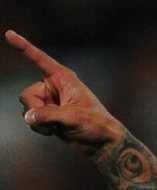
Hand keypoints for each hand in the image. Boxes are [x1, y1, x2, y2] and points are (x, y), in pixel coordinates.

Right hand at [6, 30, 122, 157]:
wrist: (102, 142)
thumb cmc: (95, 124)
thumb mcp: (72, 117)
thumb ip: (47, 115)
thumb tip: (28, 117)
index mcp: (63, 79)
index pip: (39, 60)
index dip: (23, 47)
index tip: (9, 34)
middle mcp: (53, 87)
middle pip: (27, 95)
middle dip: (35, 109)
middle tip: (54, 119)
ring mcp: (50, 102)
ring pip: (28, 108)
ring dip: (38, 121)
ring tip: (57, 126)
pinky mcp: (48, 115)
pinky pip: (32, 119)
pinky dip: (39, 127)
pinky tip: (54, 131)